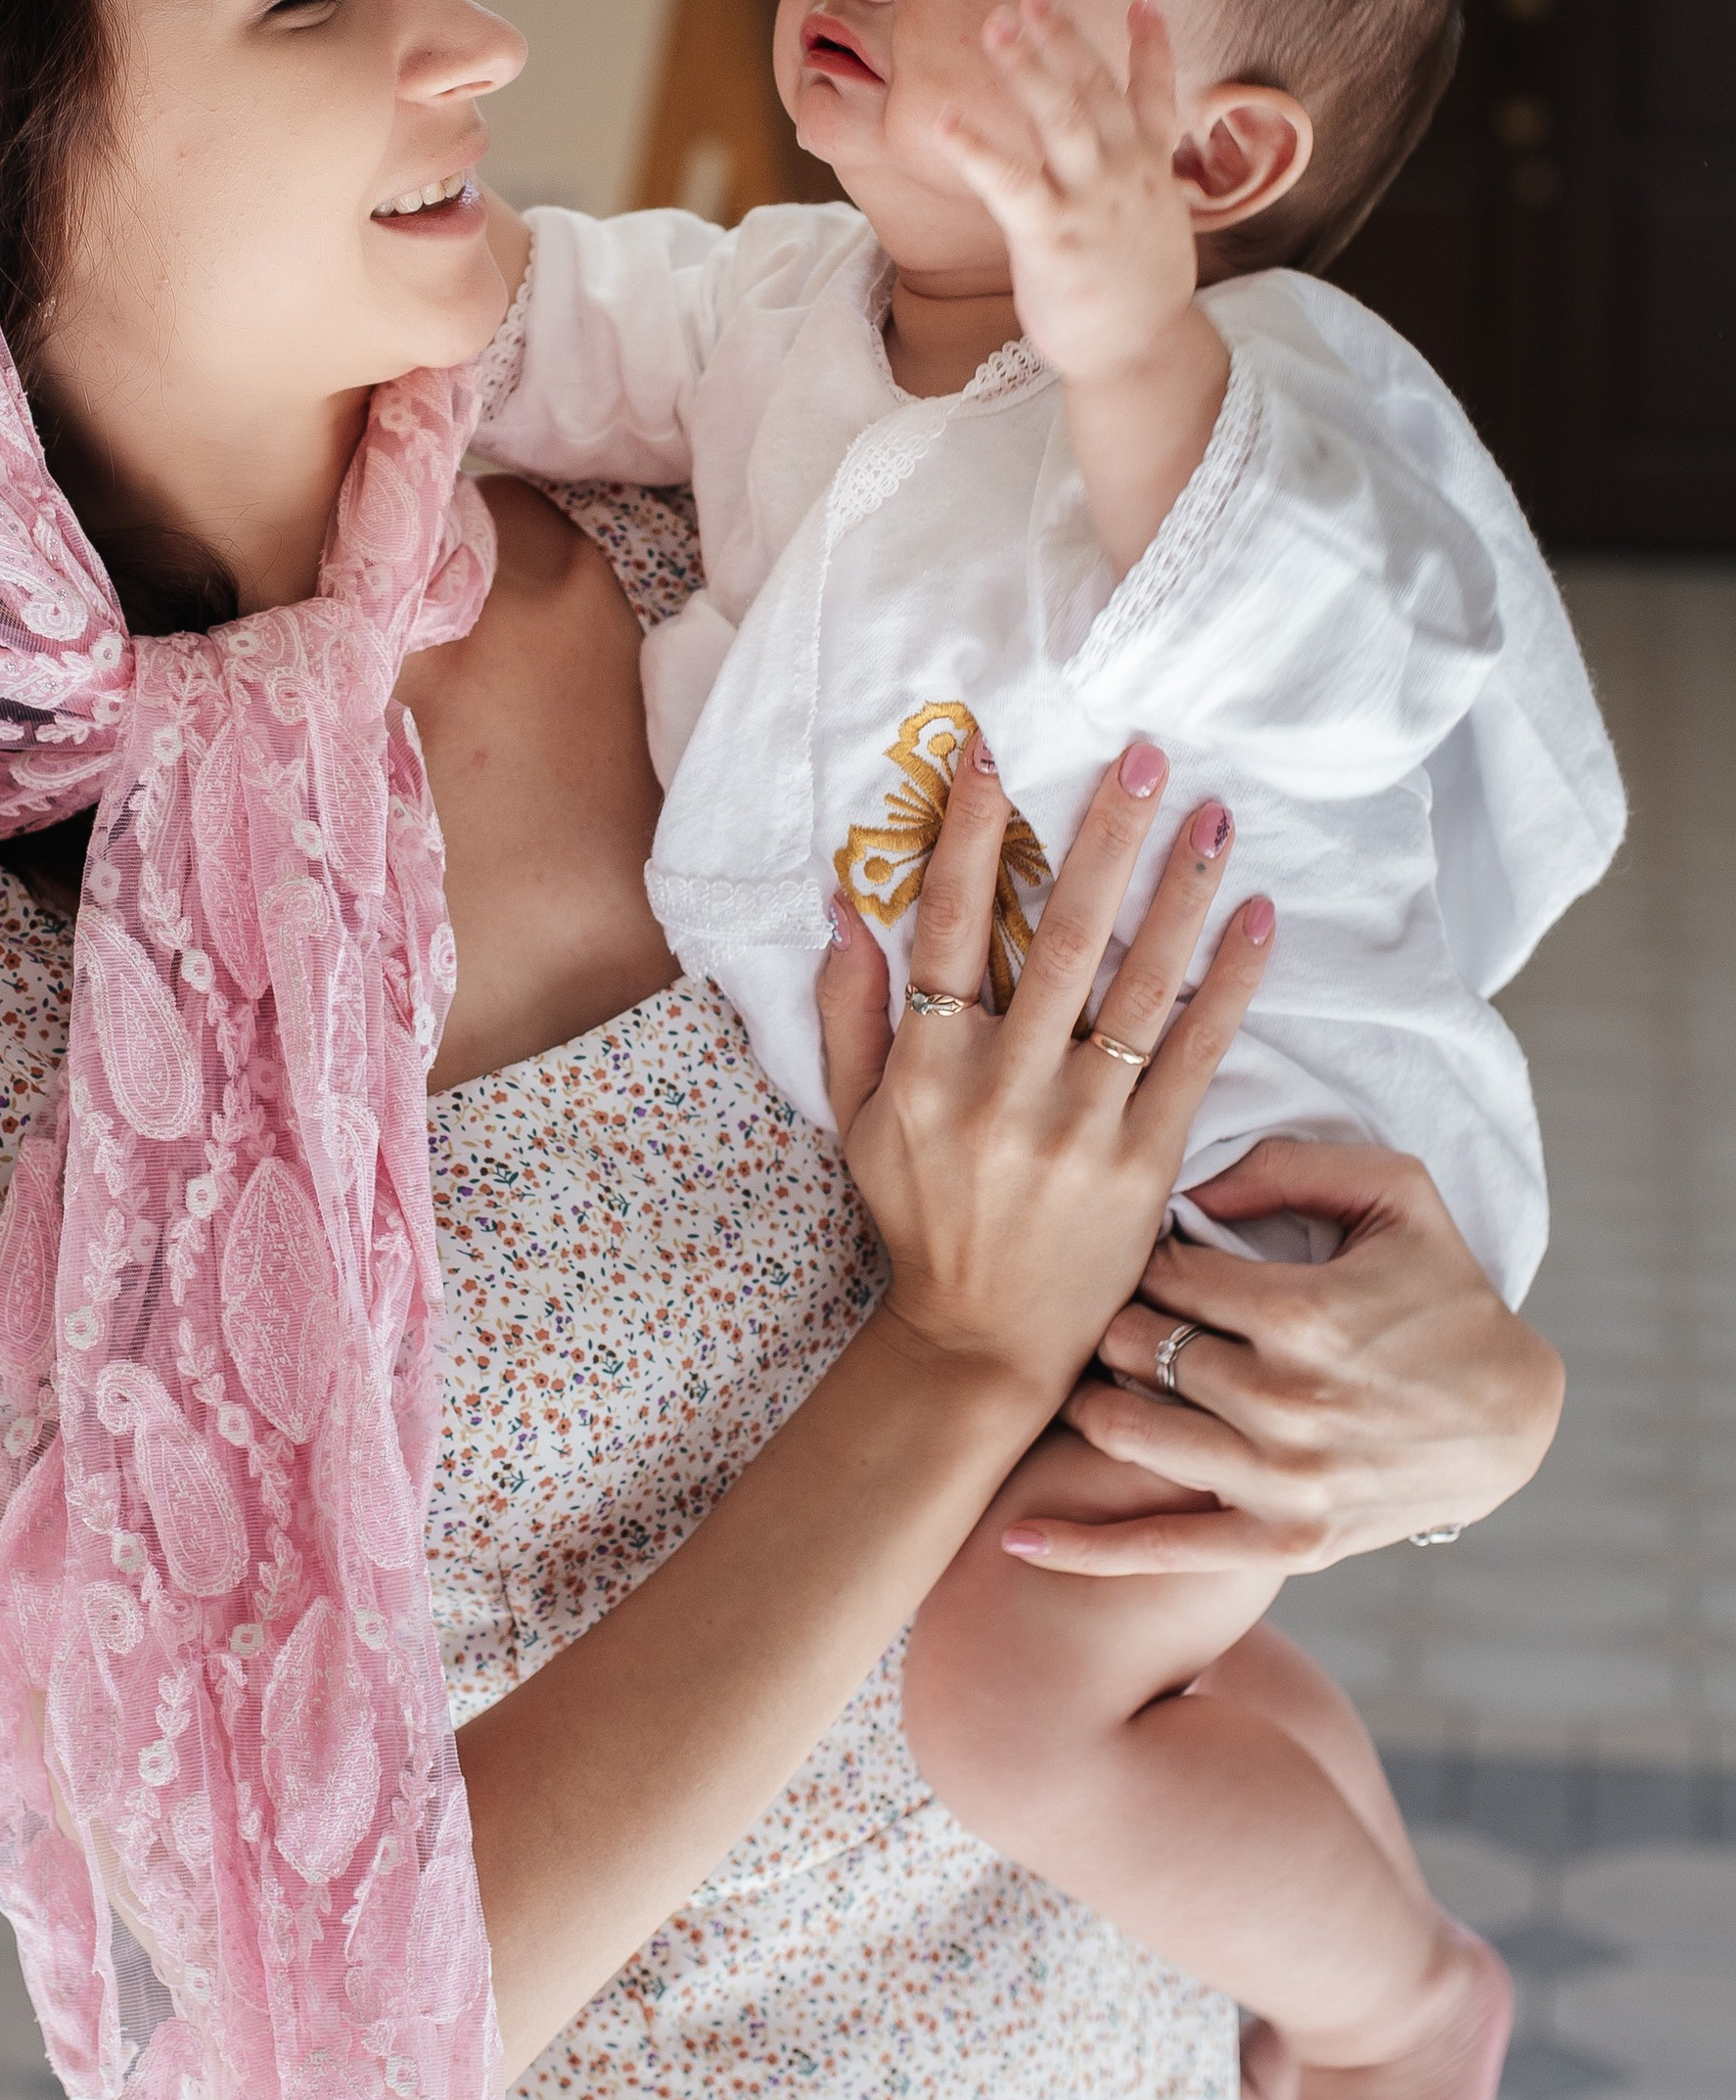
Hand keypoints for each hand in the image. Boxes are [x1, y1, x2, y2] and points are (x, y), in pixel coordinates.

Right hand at [818, 734, 1272, 1415]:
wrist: (983, 1346)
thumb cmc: (919, 1220)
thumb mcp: (854, 1120)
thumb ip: (847, 1015)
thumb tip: (840, 908)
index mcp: (928, 1070)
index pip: (950, 926)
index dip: (968, 836)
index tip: (992, 752)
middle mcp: (1004, 1089)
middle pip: (1062, 938)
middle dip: (1103, 837)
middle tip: (1142, 755)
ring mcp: (1081, 1127)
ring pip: (1140, 986)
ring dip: (1182, 892)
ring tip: (1215, 814)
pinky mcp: (1147, 1164)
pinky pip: (1197, 1057)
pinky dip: (1231, 985)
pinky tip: (1259, 917)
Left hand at [933, 0, 1201, 389]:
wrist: (1140, 355)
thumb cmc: (1137, 293)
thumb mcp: (1153, 226)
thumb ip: (1136, 182)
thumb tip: (1127, 158)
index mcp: (1149, 170)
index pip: (1156, 95)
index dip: (1150, 45)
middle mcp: (1124, 174)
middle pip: (1095, 89)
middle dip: (1064, 36)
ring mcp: (1091, 202)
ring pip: (1060, 117)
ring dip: (1028, 66)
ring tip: (995, 24)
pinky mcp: (1052, 236)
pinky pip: (1010, 182)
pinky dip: (976, 146)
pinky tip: (942, 119)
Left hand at [1009, 1141, 1565, 1575]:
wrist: (1513, 1419)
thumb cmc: (1445, 1293)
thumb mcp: (1397, 1194)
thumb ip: (1289, 1165)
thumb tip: (1190, 1186)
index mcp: (1302, 1313)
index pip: (1163, 1271)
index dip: (1142, 1252)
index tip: (1145, 1250)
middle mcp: (1285, 1402)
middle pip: (1133, 1347)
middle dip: (1111, 1320)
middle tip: (1111, 1310)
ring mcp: (1282, 1482)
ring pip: (1126, 1431)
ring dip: (1095, 1399)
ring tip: (1097, 1377)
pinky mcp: (1286, 1544)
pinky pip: (1160, 1552)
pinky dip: (1082, 1549)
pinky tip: (1013, 1541)